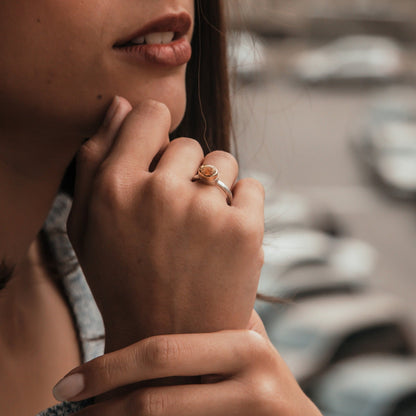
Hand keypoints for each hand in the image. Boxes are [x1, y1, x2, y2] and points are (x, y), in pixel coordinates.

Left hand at [52, 312, 321, 415]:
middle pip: (155, 394)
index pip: (161, 352)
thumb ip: (215, 313)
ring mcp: (254, 408)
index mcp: (244, 340)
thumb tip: (157, 282)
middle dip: (103, 400)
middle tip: (66, 401)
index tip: (70, 381)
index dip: (108, 369)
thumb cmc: (259, 373)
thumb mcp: (245, 338)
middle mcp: (252, 374)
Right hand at [68, 97, 264, 350]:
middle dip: (184, 171)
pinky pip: (253, 186)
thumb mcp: (87, 226)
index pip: (149, 115)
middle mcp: (160, 193)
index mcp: (115, 188)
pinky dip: (243, 204)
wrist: (170, 341)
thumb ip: (95, 159)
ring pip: (223, 162)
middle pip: (188, 143)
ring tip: (201, 227)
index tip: (160, 153)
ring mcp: (206, 212)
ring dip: (215, 186)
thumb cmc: (124, 281)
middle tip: (177, 213)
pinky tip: (225, 235)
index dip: (157, 131)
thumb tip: (123, 105)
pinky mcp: (245, 231)